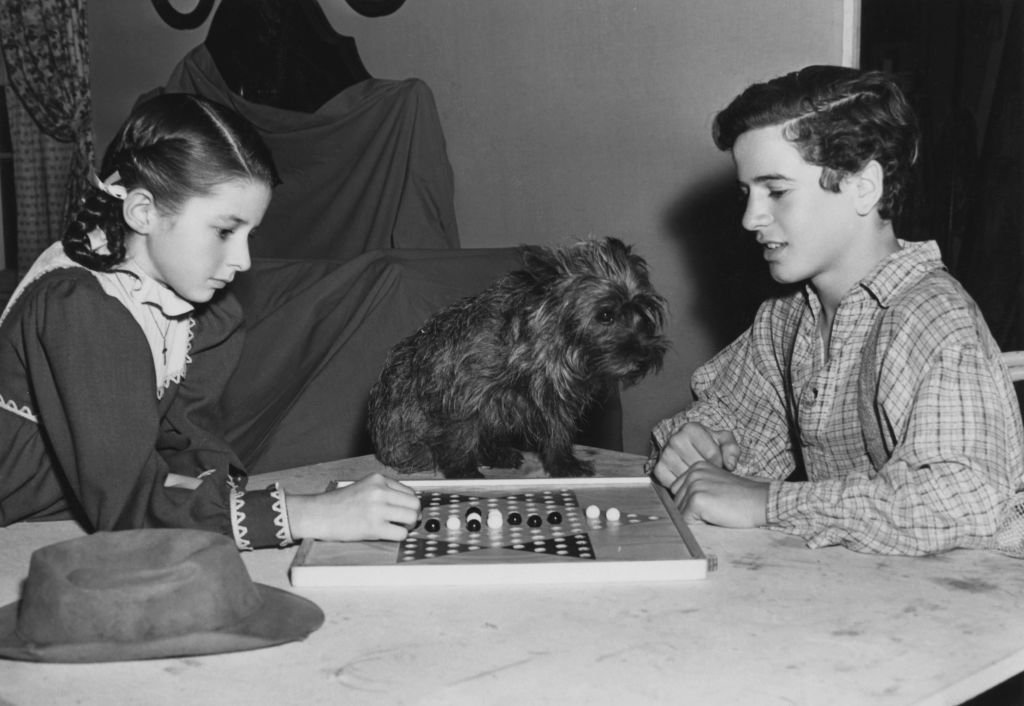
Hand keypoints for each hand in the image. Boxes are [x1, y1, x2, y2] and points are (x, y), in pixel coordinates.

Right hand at [286, 473, 421, 541]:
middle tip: (405, 522)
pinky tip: (388, 534)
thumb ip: (384, 491)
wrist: (318, 514)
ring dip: (408, 526)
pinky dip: (399, 536)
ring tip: (397, 528)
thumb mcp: (364, 487)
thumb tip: (407, 504)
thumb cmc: (339, 504)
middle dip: (413, 515)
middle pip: (415, 504)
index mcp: (378, 479)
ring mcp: (377, 508)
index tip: (405, 511)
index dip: (409, 504)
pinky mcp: (374, 526)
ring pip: (411, 517)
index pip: (409, 491)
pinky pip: (401, 533)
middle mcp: (380, 491)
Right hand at [651, 422, 739, 487]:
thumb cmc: (709, 444)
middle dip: (708, 472)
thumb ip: (732, 449)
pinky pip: (673, 484)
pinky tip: (688, 480)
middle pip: (698, 466)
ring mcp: (665, 454)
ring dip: (696, 480)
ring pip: (687, 477)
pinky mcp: (659, 468)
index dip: (720, 463)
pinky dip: (683, 486)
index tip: (718, 463)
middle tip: (709, 471)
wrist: (689, 449)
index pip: (712, 455)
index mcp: (691, 429)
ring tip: (700, 475)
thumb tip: (730, 464)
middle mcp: (675, 439)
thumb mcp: (724, 442)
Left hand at [668, 461, 767, 527]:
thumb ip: (697, 490)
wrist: (762, 502)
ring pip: (679, 513)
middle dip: (691, 513)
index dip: (691, 505)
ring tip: (716, 513)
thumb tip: (677, 507)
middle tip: (716, 510)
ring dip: (695, 520)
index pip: (678, 492)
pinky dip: (699, 526)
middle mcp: (692, 473)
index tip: (711, 506)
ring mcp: (694, 486)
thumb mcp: (716, 486)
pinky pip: (685, 521)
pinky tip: (716, 518)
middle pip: (676, 502)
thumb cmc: (743, 499)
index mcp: (697, 467)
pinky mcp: (696, 500)